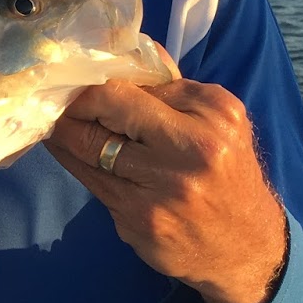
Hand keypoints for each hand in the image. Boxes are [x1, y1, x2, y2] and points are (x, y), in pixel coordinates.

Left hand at [45, 77, 288, 302]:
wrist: (248, 249)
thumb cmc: (226, 175)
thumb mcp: (218, 123)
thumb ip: (173, 90)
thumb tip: (122, 53)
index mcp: (215, 113)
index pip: (136, 83)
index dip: (99, 81)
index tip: (78, 79)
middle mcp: (193, 148)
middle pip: (108, 106)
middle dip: (76, 102)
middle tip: (57, 100)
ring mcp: (163, 187)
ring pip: (89, 146)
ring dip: (64, 132)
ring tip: (54, 123)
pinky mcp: (140, 219)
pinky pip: (93, 181)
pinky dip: (74, 162)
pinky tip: (67, 152)